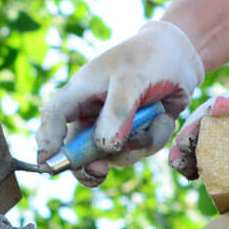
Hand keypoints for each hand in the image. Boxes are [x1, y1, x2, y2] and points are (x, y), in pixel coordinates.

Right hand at [36, 21, 204, 186]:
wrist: (181, 57)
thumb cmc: (149, 58)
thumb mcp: (132, 79)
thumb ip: (118, 112)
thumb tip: (105, 147)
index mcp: (80, 93)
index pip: (53, 117)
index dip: (47, 140)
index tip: (48, 164)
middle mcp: (92, 114)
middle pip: (77, 150)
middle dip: (90, 163)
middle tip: (100, 171)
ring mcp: (113, 127)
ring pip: (112, 155)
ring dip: (136, 146)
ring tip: (156, 119)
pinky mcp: (134, 135)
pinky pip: (138, 151)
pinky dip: (153, 139)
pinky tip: (163, 118)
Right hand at [167, 62, 228, 179]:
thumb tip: (217, 106)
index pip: (201, 121)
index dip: (185, 139)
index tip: (178, 158)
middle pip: (205, 136)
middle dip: (187, 152)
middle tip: (183, 172)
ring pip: (218, 147)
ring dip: (202, 160)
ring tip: (194, 178)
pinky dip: (224, 168)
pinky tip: (222, 183)